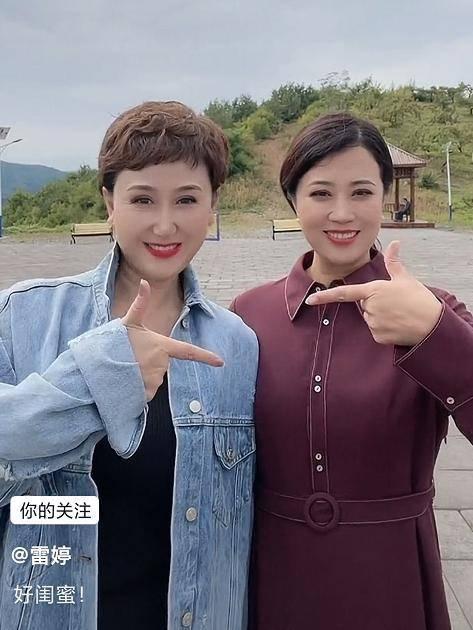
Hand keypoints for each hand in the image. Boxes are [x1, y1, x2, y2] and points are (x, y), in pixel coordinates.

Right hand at [122, 280, 223, 400]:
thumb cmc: (114, 341)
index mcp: (162, 345)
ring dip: (141, 377)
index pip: (188, 351)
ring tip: (125, 368)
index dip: (205, 357)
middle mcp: (162, 363)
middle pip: (161, 367)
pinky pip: (145, 392)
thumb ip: (140, 304)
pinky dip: (136, 389)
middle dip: (148, 365)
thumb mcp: (128, 322)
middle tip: (130, 358)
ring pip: (153, 380)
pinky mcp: (146, 393)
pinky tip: (124, 381)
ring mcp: (155, 379)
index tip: (221, 362)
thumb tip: (144, 281)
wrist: (97, 363)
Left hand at [305, 241, 442, 345]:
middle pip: (363, 305)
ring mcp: (372, 323)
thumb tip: (395, 243)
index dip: (325, 297)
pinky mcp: (377, 336)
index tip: (310, 300)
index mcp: (373, 290)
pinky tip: (397, 325)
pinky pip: (375, 332)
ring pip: (369, 319)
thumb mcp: (406, 279)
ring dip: (380, 317)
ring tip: (398, 314)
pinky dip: (385, 329)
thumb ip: (394, 263)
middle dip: (375, 304)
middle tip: (395, 304)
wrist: (432, 324)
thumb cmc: (419, 299)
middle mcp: (369, 307)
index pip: (344, 293)